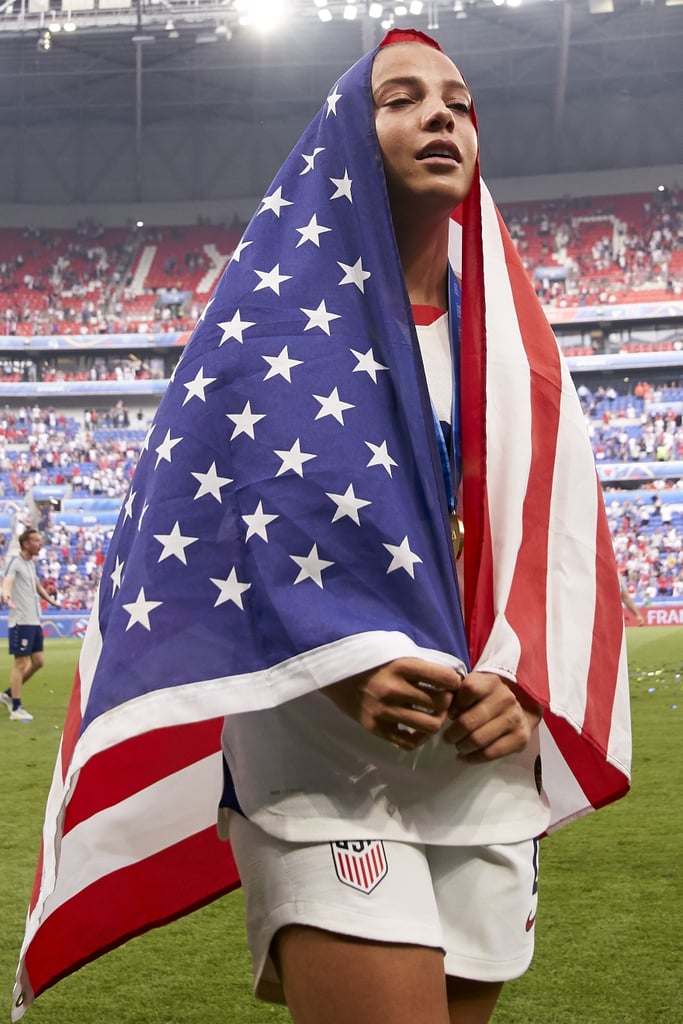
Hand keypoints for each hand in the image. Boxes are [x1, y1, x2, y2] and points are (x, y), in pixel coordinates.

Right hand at [322, 657, 462, 750]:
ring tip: (434, 716)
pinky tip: (418, 729)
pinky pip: (408, 742)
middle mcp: (393, 688)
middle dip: (448, 703)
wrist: (332, 673)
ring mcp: (383, 711)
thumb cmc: (369, 660)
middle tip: (445, 701)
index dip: (455, 682)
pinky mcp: (374, 727)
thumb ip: (419, 664)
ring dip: (437, 721)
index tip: (453, 683)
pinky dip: (419, 738)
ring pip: (429, 725)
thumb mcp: (393, 652)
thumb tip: (452, 676)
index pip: (443, 677)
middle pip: (440, 703)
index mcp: (400, 665)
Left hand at [442, 671, 541, 762]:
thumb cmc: (489, 697)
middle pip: (468, 721)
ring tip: (458, 746)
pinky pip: (491, 753)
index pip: (469, 690)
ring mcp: (514, 718)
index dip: (454, 705)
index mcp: (491, 682)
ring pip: (478, 739)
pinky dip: (473, 758)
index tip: (450, 714)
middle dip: (452, 733)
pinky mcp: (520, 738)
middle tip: (447, 737)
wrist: (522, 705)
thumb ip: (458, 693)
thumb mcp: (475, 685)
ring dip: (462, 746)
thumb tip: (441, 710)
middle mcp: (505, 699)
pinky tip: (465, 757)